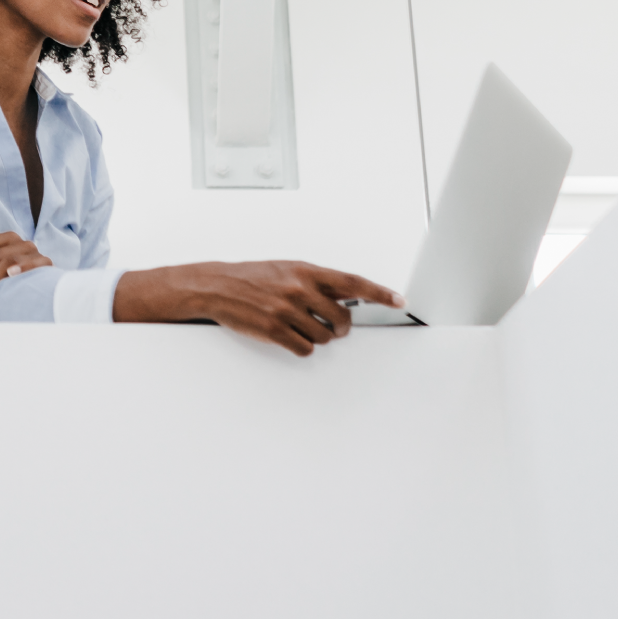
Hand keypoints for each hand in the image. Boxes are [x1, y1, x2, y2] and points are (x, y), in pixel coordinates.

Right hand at [113, 261, 404, 357]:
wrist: (218, 285)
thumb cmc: (255, 276)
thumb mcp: (288, 269)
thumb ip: (316, 282)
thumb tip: (344, 298)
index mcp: (306, 270)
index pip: (352, 282)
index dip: (379, 292)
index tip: (398, 299)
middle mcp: (299, 289)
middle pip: (342, 319)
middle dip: (340, 327)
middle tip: (331, 325)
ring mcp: (287, 311)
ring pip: (325, 338)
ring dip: (317, 337)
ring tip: (298, 326)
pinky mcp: (275, 331)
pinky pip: (305, 349)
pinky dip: (301, 347)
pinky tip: (289, 336)